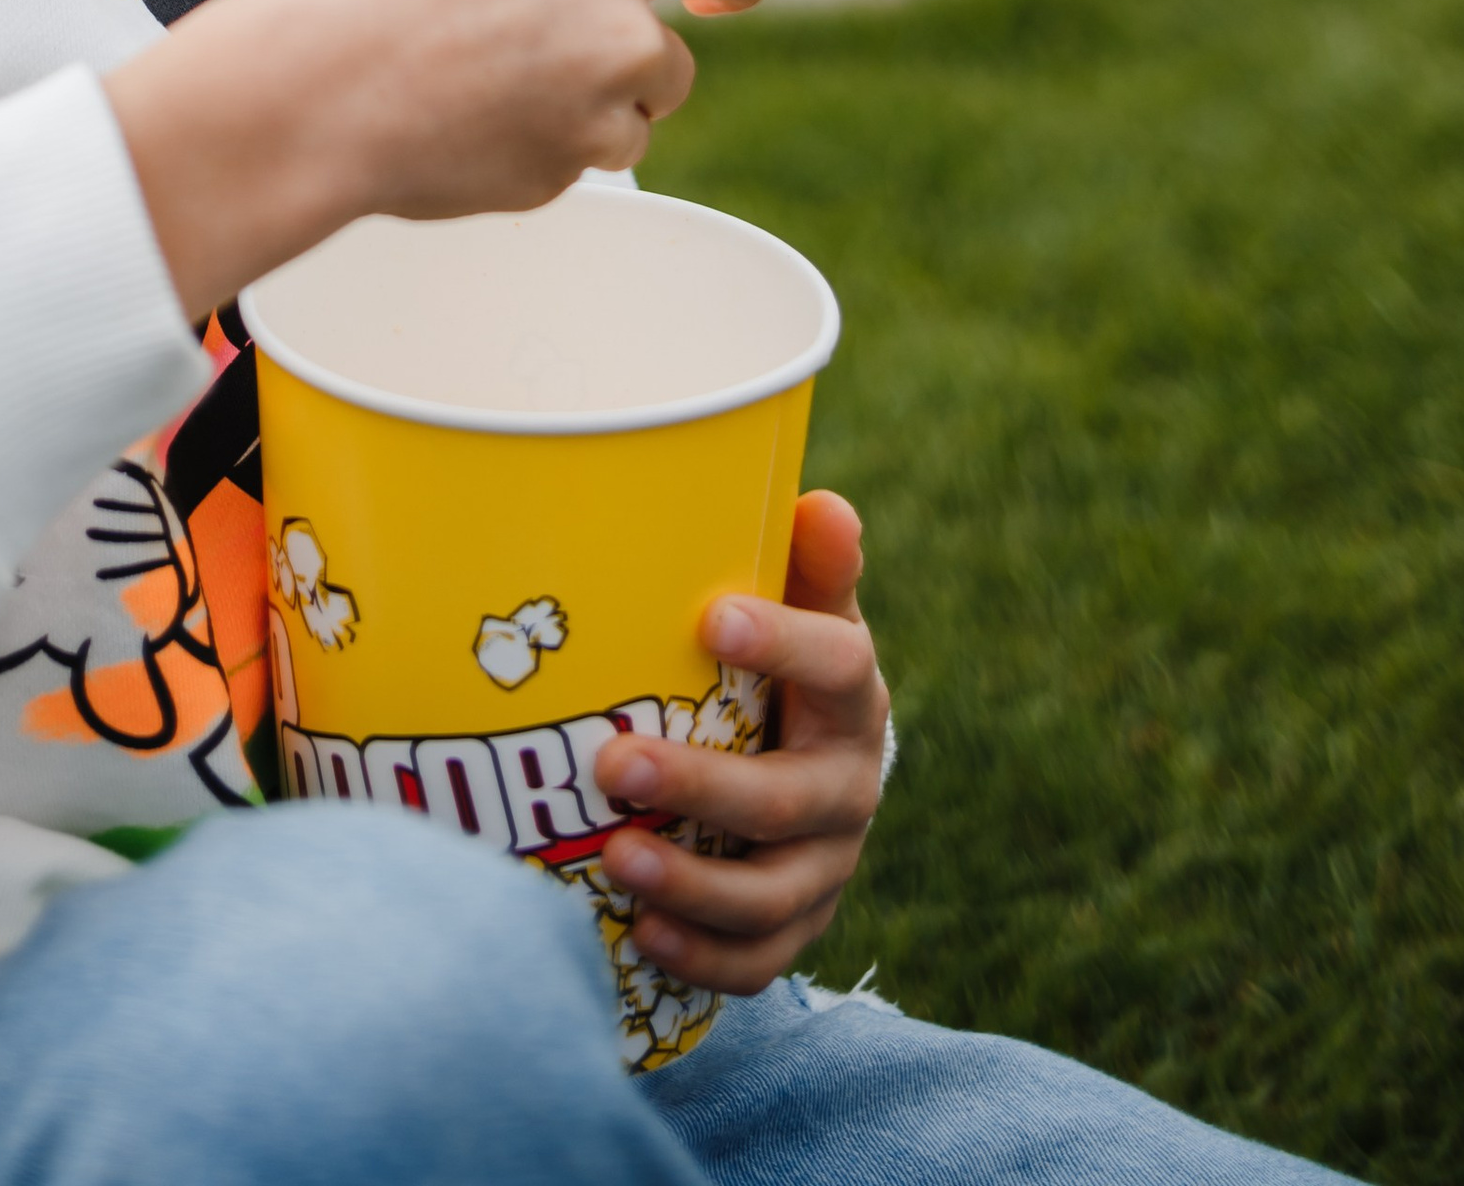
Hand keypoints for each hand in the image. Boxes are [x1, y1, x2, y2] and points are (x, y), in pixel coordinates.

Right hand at [104, 0, 770, 319]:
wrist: (306, 98)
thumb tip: (545, 7)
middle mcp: (618, 37)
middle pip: (673, 67)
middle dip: (622, 69)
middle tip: (535, 54)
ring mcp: (592, 123)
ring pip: (628, 130)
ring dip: (582, 116)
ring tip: (483, 92)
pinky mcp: (555, 186)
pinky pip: (566, 169)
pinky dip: (529, 155)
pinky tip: (456, 131)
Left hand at [594, 491, 887, 994]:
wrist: (816, 760)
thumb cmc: (784, 664)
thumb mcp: (804, 608)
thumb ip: (809, 563)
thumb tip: (821, 503)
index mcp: (850, 697)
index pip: (838, 667)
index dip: (784, 643)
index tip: (712, 617)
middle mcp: (847, 787)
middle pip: (786, 798)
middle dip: (700, 785)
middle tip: (612, 761)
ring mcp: (824, 866)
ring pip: (770, 894)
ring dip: (693, 881)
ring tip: (615, 858)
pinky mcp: (797, 926)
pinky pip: (758, 959)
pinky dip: (700, 955)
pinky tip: (639, 931)